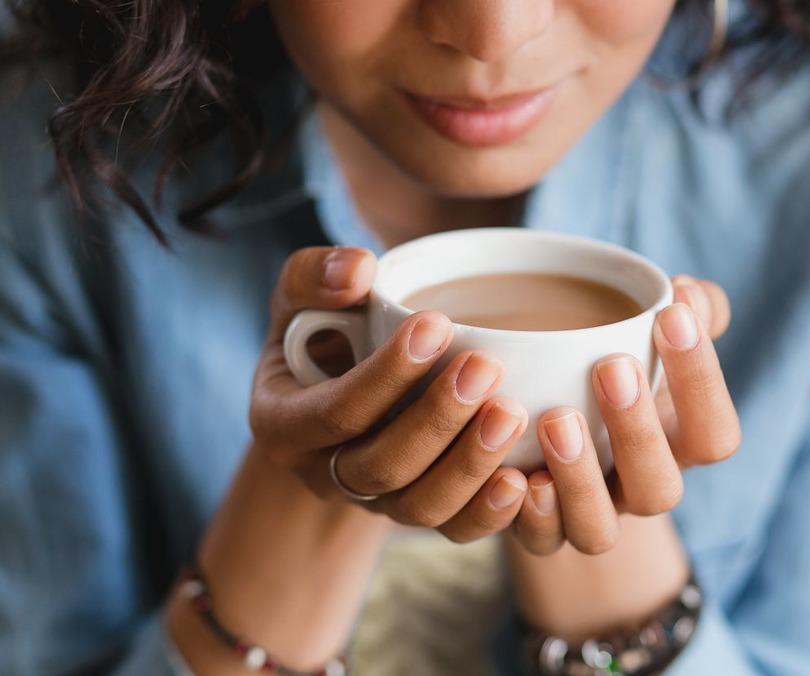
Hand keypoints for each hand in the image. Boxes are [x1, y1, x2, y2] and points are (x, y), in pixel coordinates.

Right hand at [249, 246, 530, 541]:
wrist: (335, 390)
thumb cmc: (322, 332)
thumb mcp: (299, 297)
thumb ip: (315, 276)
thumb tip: (358, 270)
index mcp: (284, 423)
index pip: (337, 412)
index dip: (387, 373)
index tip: (437, 324)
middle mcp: (324, 474)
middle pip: (382, 466)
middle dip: (437, 419)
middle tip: (486, 368)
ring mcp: (373, 502)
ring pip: (419, 506)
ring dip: (469, 464)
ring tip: (513, 413)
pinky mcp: (418, 513)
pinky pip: (454, 531)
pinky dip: (491, 513)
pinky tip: (526, 479)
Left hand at [511, 275, 739, 554]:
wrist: (550, 417)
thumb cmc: (616, 364)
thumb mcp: (654, 335)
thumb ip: (689, 310)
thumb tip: (687, 290)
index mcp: (680, 446)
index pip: (715, 433)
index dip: (700, 380)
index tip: (670, 314)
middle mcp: (640, 490)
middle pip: (660, 489)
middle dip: (638, 431)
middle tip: (610, 367)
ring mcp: (590, 517)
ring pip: (597, 529)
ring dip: (579, 478)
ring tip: (557, 419)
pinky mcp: (539, 531)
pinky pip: (539, 542)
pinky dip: (530, 515)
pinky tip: (519, 474)